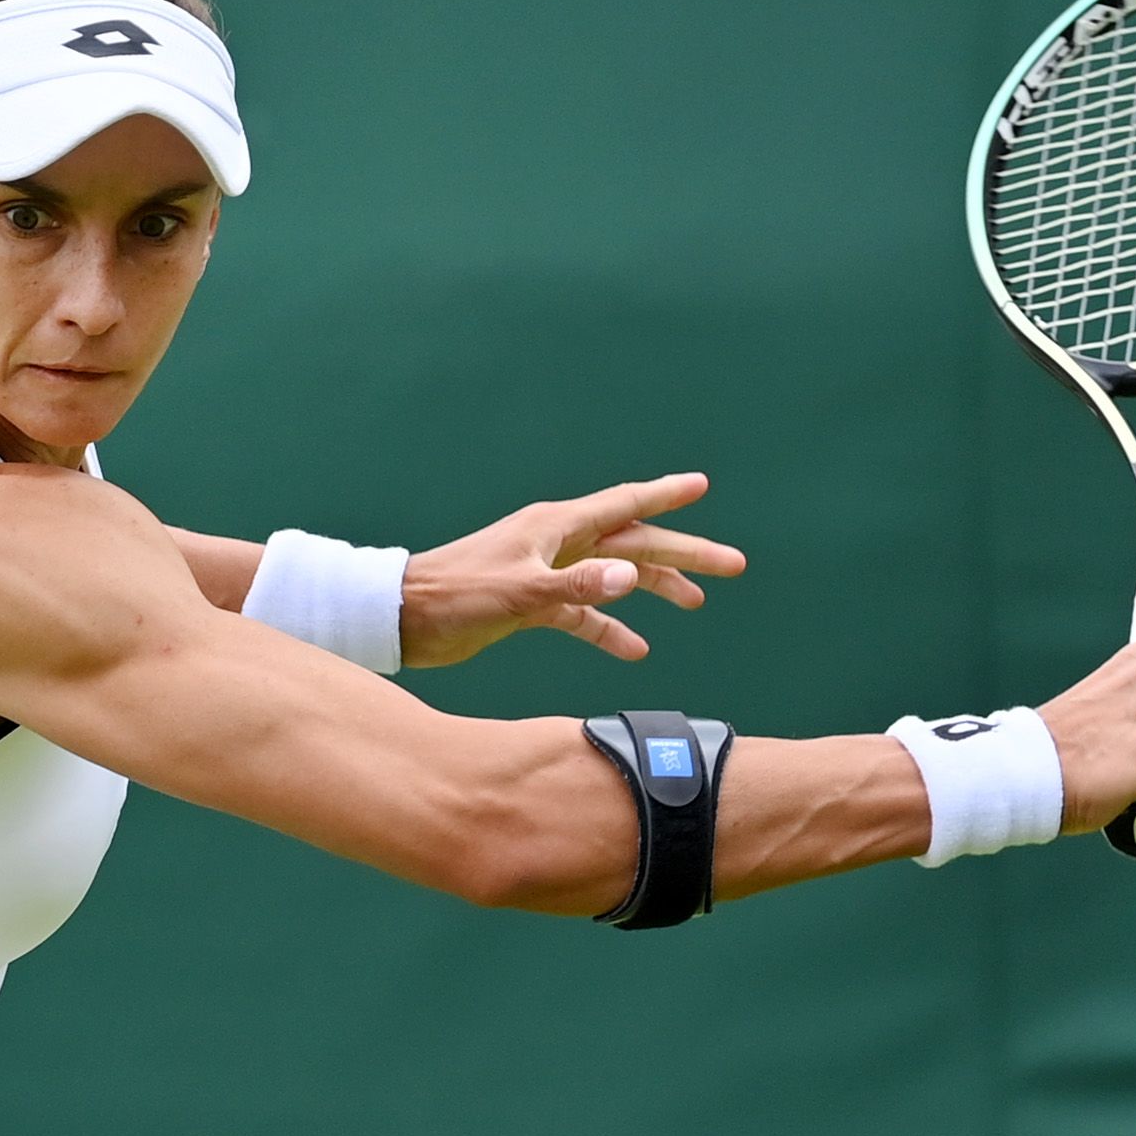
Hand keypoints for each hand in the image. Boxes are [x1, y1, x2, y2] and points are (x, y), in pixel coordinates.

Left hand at [395, 475, 745, 668]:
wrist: (403, 619)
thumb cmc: (454, 596)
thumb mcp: (519, 592)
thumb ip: (576, 587)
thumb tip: (630, 577)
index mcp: (557, 527)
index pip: (626, 504)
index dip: (667, 496)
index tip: (703, 486)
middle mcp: (557, 543)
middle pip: (634, 543)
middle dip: (684, 554)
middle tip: (732, 566)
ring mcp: (547, 572)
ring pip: (614, 576)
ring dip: (654, 588)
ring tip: (695, 603)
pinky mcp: (532, 603)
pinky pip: (583, 613)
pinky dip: (609, 628)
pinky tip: (635, 649)